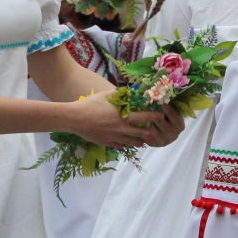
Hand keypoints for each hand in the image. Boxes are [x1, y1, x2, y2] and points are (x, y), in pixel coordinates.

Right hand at [60, 94, 177, 147]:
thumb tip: (127, 91)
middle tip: (156, 132)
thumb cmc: (91, 104)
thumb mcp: (107, 95)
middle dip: (150, 133)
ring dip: (139, 141)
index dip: (154, 117)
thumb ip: (119, 94)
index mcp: (124, 116)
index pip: (144, 117)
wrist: (76, 119)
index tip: (162, 116)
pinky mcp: (107, 143)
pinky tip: (125, 143)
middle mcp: (122, 129)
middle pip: (141, 133)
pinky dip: (124, 144)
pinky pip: (119, 146)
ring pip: (132, 142)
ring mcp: (114, 137)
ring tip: (143, 141)